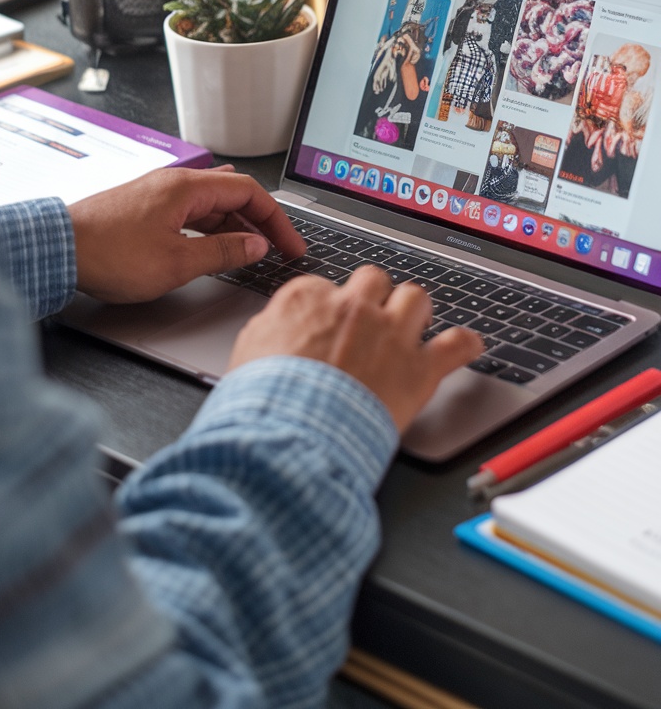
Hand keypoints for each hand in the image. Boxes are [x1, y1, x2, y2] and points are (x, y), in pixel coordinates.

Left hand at [67, 167, 305, 302]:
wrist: (57, 249)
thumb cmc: (107, 253)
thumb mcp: (176, 262)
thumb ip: (221, 253)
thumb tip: (254, 246)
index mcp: (187, 188)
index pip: (249, 192)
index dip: (276, 220)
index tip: (290, 244)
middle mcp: (174, 184)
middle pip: (231, 194)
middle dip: (260, 221)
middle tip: (276, 248)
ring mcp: (157, 194)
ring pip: (210, 204)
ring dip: (234, 225)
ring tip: (249, 252)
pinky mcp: (144, 208)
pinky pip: (190, 212)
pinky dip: (210, 228)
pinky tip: (212, 247)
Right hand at [229, 265, 482, 431]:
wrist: (290, 435)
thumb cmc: (263, 400)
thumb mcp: (247, 351)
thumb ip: (269, 329)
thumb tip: (275, 329)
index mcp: (308, 298)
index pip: (326, 286)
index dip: (330, 307)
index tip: (330, 324)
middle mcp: (353, 307)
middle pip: (374, 280)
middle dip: (374, 297)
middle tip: (370, 318)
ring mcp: (390, 334)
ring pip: (416, 297)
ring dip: (414, 310)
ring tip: (412, 325)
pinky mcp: (418, 369)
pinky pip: (456, 344)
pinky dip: (465, 345)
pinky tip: (468, 345)